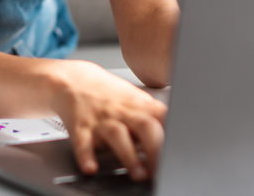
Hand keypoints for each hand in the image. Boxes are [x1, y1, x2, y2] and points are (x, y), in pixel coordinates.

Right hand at [50, 60, 166, 180]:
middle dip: (156, 149)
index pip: (164, 117)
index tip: (181, 151)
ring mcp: (101, 119)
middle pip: (145, 126)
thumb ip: (153, 117)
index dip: (175, 133)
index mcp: (139, 105)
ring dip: (129, 156)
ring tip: (139, 174)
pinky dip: (87, 157)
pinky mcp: (80, 127)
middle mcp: (122, 111)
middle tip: (162, 169)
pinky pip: (83, 143)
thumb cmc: (108, 95)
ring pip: (118, 135)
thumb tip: (176, 138)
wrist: (72, 80)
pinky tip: (91, 168)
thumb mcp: (134, 99)